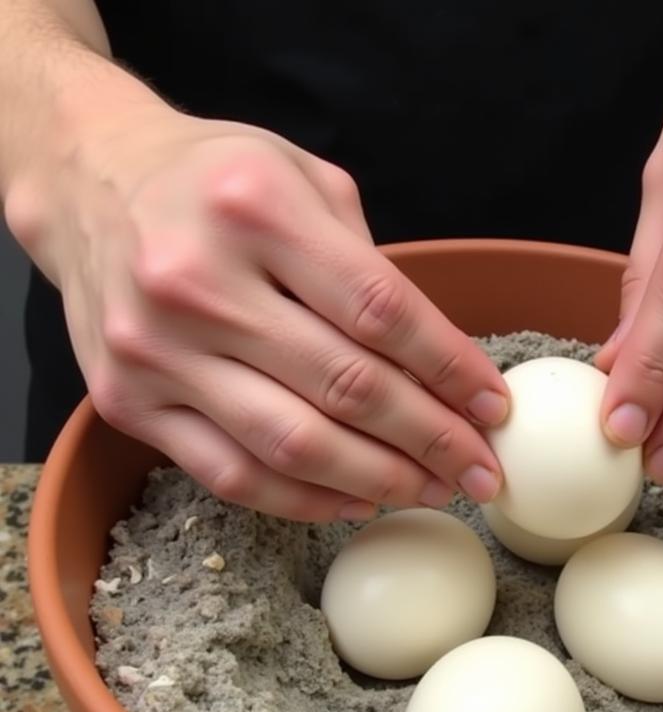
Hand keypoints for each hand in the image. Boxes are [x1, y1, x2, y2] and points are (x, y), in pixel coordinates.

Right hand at [7, 101, 507, 520]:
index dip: (451, 370)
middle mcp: (196, 280)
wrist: (88, 184)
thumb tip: (444, 369)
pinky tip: (358, 501)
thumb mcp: (303, 180)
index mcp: (255, 208)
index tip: (494, 409)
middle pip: (347, 386)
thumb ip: (369, 266)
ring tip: (434, 491)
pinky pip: (233, 474)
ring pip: (293, 444)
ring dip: (380, 480)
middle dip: (433, 440)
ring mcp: (155, 349)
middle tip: (482, 471)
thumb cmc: (213, 182)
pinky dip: (305, 500)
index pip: (382, 311)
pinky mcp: (126, 402)